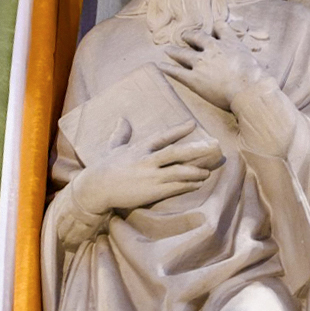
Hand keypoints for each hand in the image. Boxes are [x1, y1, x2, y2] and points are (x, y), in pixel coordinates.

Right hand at [71, 121, 222, 215]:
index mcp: (139, 148)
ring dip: (196, 171)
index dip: (179, 130)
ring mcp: (150, 176)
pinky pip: (174, 187)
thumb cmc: (104, 167)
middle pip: (176, 152)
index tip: (193, 124)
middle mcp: (147, 160)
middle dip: (196, 149)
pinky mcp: (151, 191)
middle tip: (214, 145)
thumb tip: (122, 119)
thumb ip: (121, 134)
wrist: (96, 188)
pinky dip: (188, 185)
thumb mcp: (113, 148)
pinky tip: (198, 183)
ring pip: (179, 171)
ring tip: (207, 171)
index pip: (163, 136)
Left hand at [160, 25, 269, 112]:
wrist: (249, 90)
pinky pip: (177, 72)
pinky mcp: (194, 78)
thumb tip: (266, 70)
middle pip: (198, 37)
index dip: (217, 27)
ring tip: (167, 49)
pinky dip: (167, 68)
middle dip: (190, 36)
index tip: (214, 26)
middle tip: (185, 35)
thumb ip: (254, 62)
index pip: (221, 28)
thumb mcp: (258, 64)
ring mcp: (202, 63)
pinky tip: (160, 66)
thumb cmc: (257, 79)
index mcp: (230, 43)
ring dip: (174, 51)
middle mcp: (214, 49)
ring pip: (183, 53)